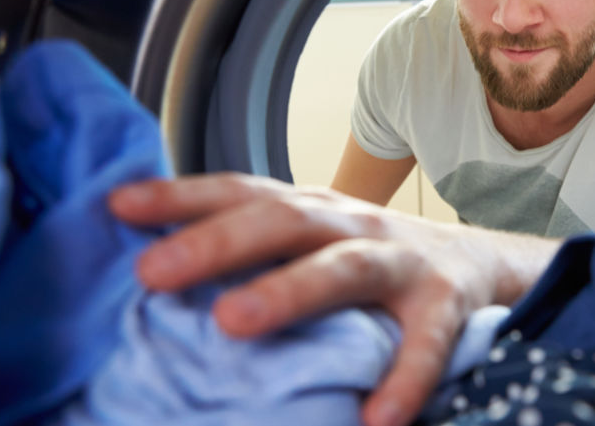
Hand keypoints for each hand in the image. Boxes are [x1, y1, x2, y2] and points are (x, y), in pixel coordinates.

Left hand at [108, 173, 505, 425]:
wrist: (476, 264)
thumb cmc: (369, 257)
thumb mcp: (311, 240)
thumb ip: (249, 248)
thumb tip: (147, 264)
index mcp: (310, 209)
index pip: (240, 192)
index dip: (181, 196)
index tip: (118, 206)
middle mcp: (351, 223)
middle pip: (281, 222)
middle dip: (217, 242)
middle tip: (153, 271)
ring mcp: (401, 260)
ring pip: (345, 268)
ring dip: (290, 291)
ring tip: (234, 323)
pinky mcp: (445, 304)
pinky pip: (425, 343)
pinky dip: (403, 379)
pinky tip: (375, 419)